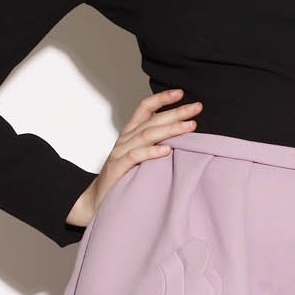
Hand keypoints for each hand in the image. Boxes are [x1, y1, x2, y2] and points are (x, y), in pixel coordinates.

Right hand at [67, 87, 201, 226]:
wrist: (96, 201)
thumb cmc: (121, 179)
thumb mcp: (138, 157)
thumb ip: (153, 145)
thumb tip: (180, 137)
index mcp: (130, 134)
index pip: (144, 109)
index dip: (161, 98)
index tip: (180, 93)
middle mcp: (125, 139)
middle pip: (152, 120)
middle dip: (176, 112)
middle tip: (197, 107)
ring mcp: (120, 153)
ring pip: (146, 135)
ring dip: (170, 129)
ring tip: (189, 126)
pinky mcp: (117, 168)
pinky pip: (135, 156)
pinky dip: (151, 152)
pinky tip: (167, 150)